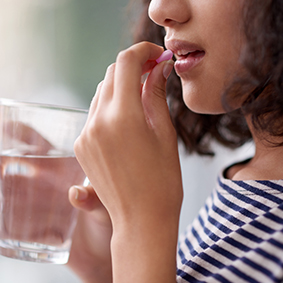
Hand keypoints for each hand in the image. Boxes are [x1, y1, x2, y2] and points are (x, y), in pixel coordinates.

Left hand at [74, 41, 182, 282]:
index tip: (156, 55)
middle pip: (112, 74)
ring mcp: (86, 134)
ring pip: (102, 93)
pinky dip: (111, 106)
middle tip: (153, 73)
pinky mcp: (81, 145)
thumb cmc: (162, 181)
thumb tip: (159, 68)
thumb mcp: (165, 133)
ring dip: (121, 87)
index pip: (126, 63)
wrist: (141, 220)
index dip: (143, 52)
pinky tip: (127, 119)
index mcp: (123, 117)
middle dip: (133, 68)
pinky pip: (95, 113)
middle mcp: (98, 122)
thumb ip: (157, 95)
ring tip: (142, 97)